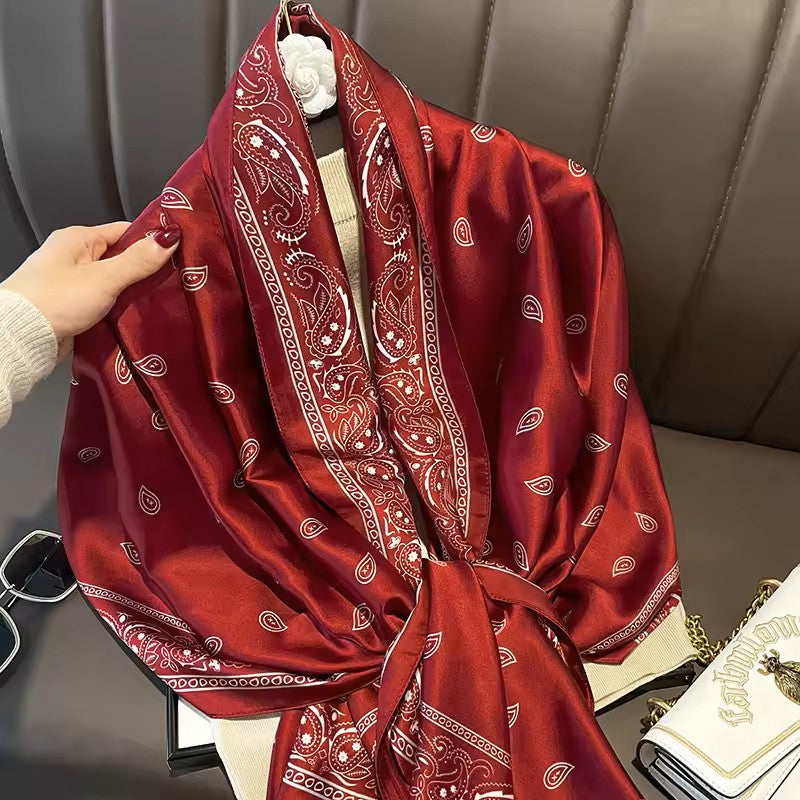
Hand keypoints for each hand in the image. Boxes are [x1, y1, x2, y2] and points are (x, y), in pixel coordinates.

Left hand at [0, 221, 180, 346]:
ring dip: (133, 293)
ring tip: (161, 301)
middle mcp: (73, 256)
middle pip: (120, 258)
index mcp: (78, 238)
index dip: (151, 241)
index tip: (177, 253)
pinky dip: (119, 308)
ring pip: (114, 282)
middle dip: (145, 271)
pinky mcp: (73, 306)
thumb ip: (138, 261)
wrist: (21, 337)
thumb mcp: (104, 278)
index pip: (124, 232)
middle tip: (174, 282)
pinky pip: (104, 302)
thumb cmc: (57, 300)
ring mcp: (72, 282)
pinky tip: (137, 316)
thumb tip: (169, 239)